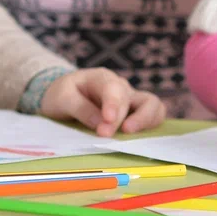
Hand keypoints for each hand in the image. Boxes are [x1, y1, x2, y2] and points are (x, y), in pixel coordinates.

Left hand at [40, 68, 165, 137]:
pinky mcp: (136, 113)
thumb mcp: (62, 98)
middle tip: (104, 135)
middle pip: (128, 100)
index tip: (107, 121)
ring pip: (152, 103)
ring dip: (145, 119)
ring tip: (130, 133)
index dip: (112, 105)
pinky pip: (154, 114)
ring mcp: (131, 99)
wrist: (64, 96)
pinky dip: (151, 124)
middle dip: (118, 119)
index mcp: (101, 78)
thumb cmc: (62, 95)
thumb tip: (101, 123)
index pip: (112, 89)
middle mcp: (120, 86)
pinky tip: (141, 137)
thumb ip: (80, 108)